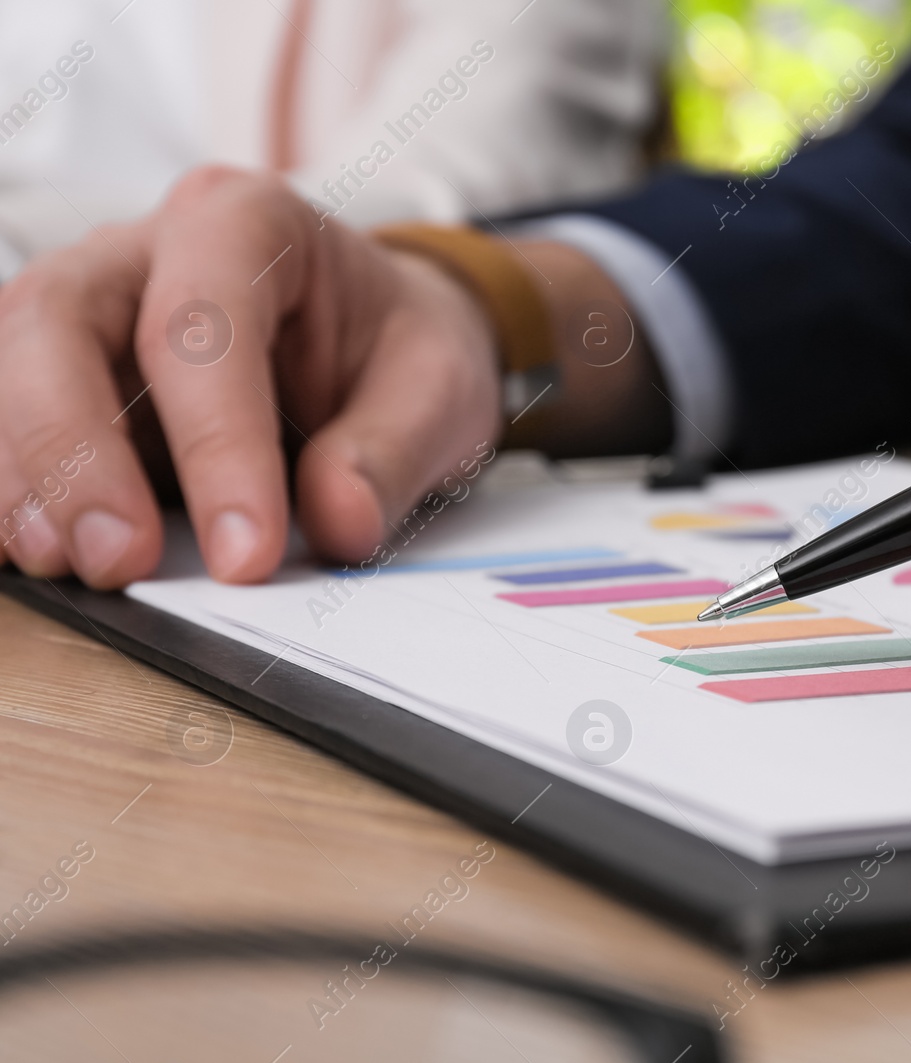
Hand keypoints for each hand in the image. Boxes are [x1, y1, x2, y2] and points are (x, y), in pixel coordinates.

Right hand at [0, 167, 667, 588]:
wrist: (380, 334)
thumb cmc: (398, 347)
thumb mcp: (440, 390)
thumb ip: (394, 452)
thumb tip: (338, 521)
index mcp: (248, 223)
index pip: (201, 323)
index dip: (215, 444)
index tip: (247, 552)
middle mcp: (144, 249)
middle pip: (59, 324)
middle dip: (78, 451)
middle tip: (120, 560)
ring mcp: (89, 304)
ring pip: (13, 365)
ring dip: (30, 476)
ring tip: (72, 565)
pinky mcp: (61, 371)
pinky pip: (8, 416)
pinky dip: (13, 485)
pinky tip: (33, 550)